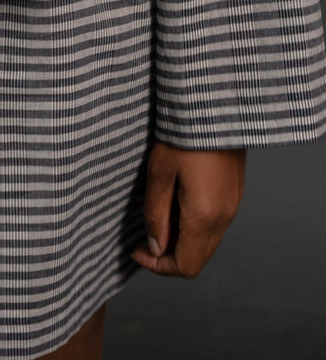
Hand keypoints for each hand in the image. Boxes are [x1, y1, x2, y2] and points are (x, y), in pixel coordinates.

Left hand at [131, 140, 245, 276]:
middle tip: (144, 236)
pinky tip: (176, 200)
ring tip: (158, 214)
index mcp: (204, 217)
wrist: (216, 105)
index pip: (186, 266)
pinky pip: (214, 224)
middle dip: (169, 255)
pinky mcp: (234, 192)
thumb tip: (155, 247)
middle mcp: (224, 218)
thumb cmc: (183, 134)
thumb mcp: (159, 173)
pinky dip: (194, 225)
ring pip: (207, 242)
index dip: (159, 266)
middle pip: (198, 258)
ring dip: (182, 239)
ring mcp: (233, 205)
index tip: (137, 249)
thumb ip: (156, 214)